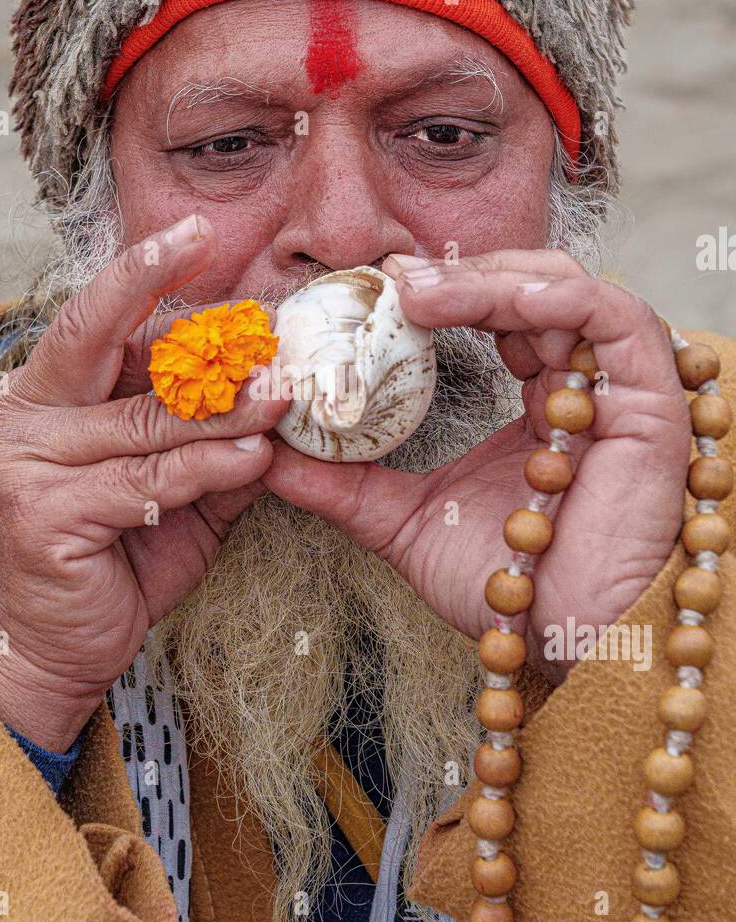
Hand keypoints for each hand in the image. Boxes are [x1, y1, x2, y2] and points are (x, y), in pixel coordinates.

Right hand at [0, 215, 287, 749]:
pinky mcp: (44, 514)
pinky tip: (255, 456)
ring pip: (144, 421)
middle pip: (97, 339)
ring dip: (223, 406)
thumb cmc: (114, 562)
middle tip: (224, 260)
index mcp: (47, 395)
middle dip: (164, 295)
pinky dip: (206, 468)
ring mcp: (25, 464)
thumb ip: (209, 442)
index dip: (143, 273)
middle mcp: (23, 417)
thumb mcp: (172, 491)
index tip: (195, 233)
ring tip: (285, 391)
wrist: (55, 651)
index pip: (95, 319)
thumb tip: (277, 391)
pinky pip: (146, 480)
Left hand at [263, 250, 690, 671]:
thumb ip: (344, 484)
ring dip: (487, 279)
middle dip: (454, 275)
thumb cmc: (510, 589)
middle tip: (387, 280)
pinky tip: (498, 300)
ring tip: (417, 292)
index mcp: (536, 399)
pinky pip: (614, 318)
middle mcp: (580, 383)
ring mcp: (619, 386)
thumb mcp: (407, 523)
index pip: (492, 314)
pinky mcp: (652, 398)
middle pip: (525, 288)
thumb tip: (269, 456)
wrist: (569, 646)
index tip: (373, 291)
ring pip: (561, 290)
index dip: (438, 291)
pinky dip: (553, 297)